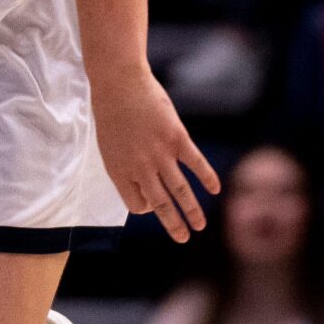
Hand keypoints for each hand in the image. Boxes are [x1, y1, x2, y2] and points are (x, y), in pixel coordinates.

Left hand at [93, 64, 219, 242]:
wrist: (120, 84)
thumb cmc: (111, 114)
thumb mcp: (109, 147)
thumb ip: (125, 169)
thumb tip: (142, 188)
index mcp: (119, 171)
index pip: (137, 204)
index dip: (146, 207)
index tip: (153, 204)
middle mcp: (140, 168)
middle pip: (160, 204)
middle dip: (173, 224)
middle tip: (184, 239)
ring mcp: (160, 154)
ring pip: (180, 190)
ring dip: (192, 211)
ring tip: (200, 226)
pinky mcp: (177, 138)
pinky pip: (195, 163)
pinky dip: (207, 178)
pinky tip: (215, 190)